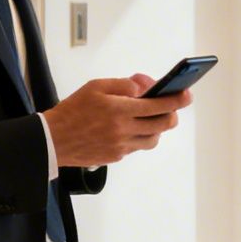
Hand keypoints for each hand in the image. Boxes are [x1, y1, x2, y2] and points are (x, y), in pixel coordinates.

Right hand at [43, 75, 193, 166]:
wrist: (53, 140)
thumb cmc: (72, 110)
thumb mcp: (96, 87)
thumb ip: (123, 85)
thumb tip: (144, 86)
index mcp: (119, 110)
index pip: (158, 105)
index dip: (176, 100)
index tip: (187, 95)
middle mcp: (124, 130)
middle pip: (162, 125)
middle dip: (172, 114)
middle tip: (172, 107)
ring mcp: (121, 146)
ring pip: (153, 139)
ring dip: (157, 128)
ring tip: (150, 118)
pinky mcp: (116, 156)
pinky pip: (137, 147)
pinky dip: (140, 137)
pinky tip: (131, 128)